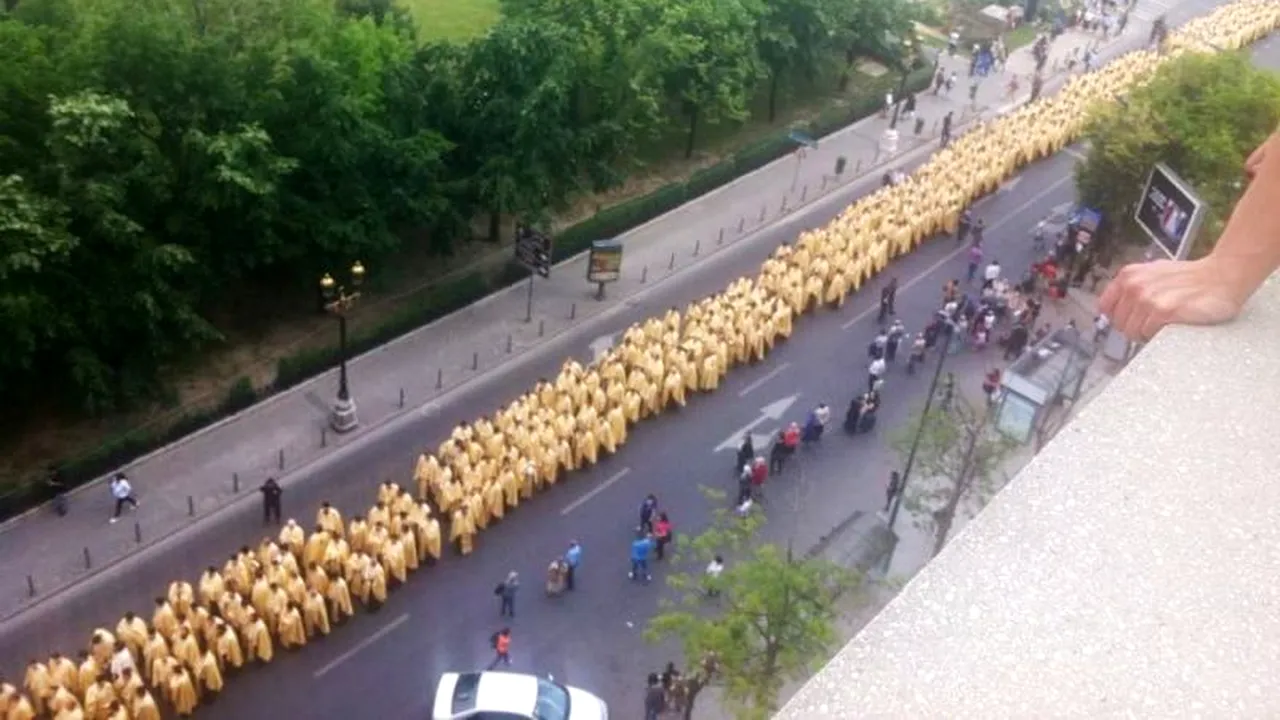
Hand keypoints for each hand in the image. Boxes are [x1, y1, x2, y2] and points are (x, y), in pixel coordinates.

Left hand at [1098, 257, 1243, 340]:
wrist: (1223, 276)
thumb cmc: (1190, 279)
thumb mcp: (1153, 274)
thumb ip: (1131, 287)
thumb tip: (1108, 308)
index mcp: (1128, 275)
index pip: (1105, 308)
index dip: (1120, 317)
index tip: (1135, 319)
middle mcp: (1134, 285)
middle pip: (1120, 324)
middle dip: (1136, 328)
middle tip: (1157, 322)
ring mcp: (1148, 298)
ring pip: (1132, 332)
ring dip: (1148, 333)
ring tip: (1167, 323)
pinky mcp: (1164, 311)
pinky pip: (1148, 334)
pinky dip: (1158, 335)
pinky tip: (1173, 325)